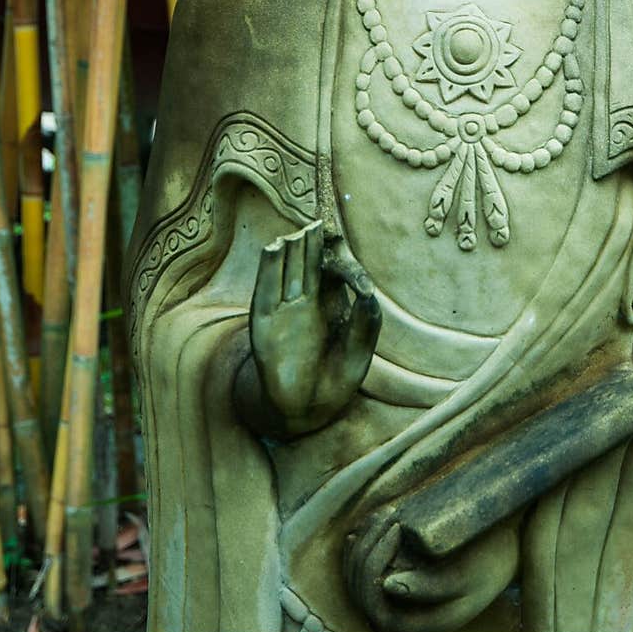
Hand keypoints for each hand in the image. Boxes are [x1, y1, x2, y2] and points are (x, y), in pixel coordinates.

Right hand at [235, 221, 380, 436]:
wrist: (307, 410)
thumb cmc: (335, 377)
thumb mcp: (359, 348)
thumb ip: (365, 320)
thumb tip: (367, 289)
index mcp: (330, 304)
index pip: (334, 272)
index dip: (341, 260)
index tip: (346, 254)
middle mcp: (305, 302)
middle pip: (309, 265)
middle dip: (314, 245)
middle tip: (318, 221)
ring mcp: (284, 310)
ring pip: (287, 272)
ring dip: (291, 251)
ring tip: (297, 230)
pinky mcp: (265, 322)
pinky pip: (267, 290)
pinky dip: (270, 269)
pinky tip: (274, 249)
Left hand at [345, 504, 519, 631]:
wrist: (505, 555)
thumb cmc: (488, 564)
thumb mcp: (464, 578)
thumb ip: (429, 587)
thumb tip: (387, 585)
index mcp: (416, 626)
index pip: (373, 603)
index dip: (373, 565)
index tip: (396, 526)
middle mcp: (401, 619)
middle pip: (360, 588)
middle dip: (367, 548)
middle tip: (391, 515)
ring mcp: (394, 602)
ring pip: (357, 577)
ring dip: (363, 544)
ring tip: (386, 515)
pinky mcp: (394, 583)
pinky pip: (363, 568)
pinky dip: (361, 546)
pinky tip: (367, 526)